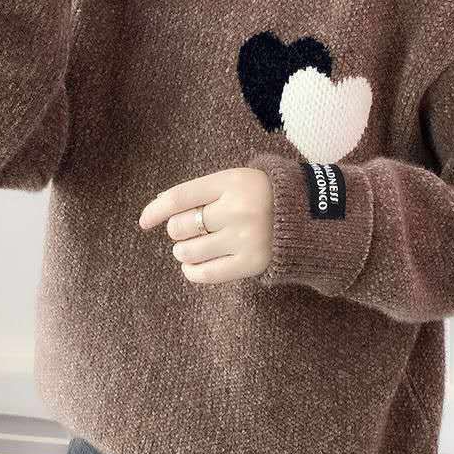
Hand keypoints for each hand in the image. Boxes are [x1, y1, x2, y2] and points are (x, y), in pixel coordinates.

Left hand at [137, 167, 273, 284]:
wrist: (309, 214)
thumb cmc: (263, 194)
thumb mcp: (236, 180)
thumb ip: (201, 190)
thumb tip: (159, 203)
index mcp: (232, 181)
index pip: (180, 197)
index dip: (155, 210)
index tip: (143, 222)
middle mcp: (236, 209)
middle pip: (180, 226)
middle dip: (178, 230)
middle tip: (190, 229)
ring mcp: (244, 237)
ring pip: (188, 251)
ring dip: (183, 251)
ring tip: (194, 246)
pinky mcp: (251, 263)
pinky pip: (206, 273)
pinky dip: (192, 271)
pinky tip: (193, 265)